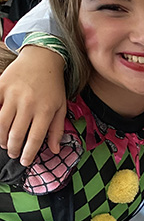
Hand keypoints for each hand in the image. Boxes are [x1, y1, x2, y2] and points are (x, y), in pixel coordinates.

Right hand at [0, 45, 66, 164]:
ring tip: (4, 143)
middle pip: (16, 134)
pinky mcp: (1, 85)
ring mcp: (13, 94)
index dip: (28, 153)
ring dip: (1, 138)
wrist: (42, 58)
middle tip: (13, 153)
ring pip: (1, 123)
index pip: (34, 139)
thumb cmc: (53, 86)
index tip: (25, 162)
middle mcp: (28, 104)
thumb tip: (54, 150)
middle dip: (13, 148)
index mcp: (45, 111)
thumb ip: (57, 130)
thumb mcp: (61, 108)